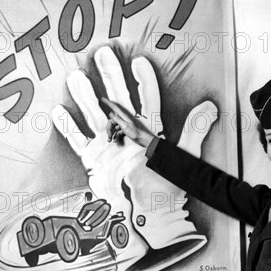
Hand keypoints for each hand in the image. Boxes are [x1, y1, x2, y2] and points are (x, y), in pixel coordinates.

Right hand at [52, 46, 217, 270]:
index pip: (147, 102)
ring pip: (94, 115)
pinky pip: (78, 141)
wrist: (147, 216)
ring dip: (85, 97)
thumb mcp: (183, 157)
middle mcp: (127, 136)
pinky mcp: (94, 160)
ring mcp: (109, 146)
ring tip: (76, 76)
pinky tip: (59, 111)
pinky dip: (69, 128)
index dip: (144, 83)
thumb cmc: (167, 189)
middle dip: (110, 78)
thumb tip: (211, 106)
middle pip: (117, 101)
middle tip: (102, 54)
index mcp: (149, 133)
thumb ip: (195, 131)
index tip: (139, 62)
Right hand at [103, 98, 154, 147]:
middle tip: (109, 135)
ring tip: (110, 139)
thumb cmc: (135, 132)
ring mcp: (123, 124)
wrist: (142, 139)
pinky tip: (115, 140)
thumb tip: (110, 113)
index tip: (102, 99)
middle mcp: (123, 119)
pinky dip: (115, 135)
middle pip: (111, 121)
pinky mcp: (124, 129)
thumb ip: (117, 119)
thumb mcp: (124, 126)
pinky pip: (117, 131)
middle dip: (109, 128)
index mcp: (123, 116)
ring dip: (111, 133)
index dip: (108, 103)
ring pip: (114, 127)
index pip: (114, 107)